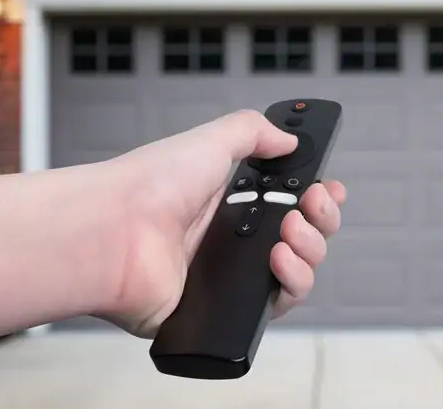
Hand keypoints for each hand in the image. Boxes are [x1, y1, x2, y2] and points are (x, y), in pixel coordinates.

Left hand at [96, 109, 344, 337]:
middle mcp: (230, 240)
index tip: (327, 189)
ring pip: (297, 272)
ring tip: (289, 233)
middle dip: (320, 220)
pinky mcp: (223, 310)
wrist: (114, 233)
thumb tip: (289, 137)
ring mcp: (228, 277)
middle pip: (302, 238)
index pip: (287, 203)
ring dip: (310, 249)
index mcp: (228, 201)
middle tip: (311, 206)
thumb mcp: (209, 140)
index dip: (315, 198)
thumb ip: (254, 132)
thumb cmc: (148, 186)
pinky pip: (275, 305)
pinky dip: (291, 283)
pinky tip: (279, 261)